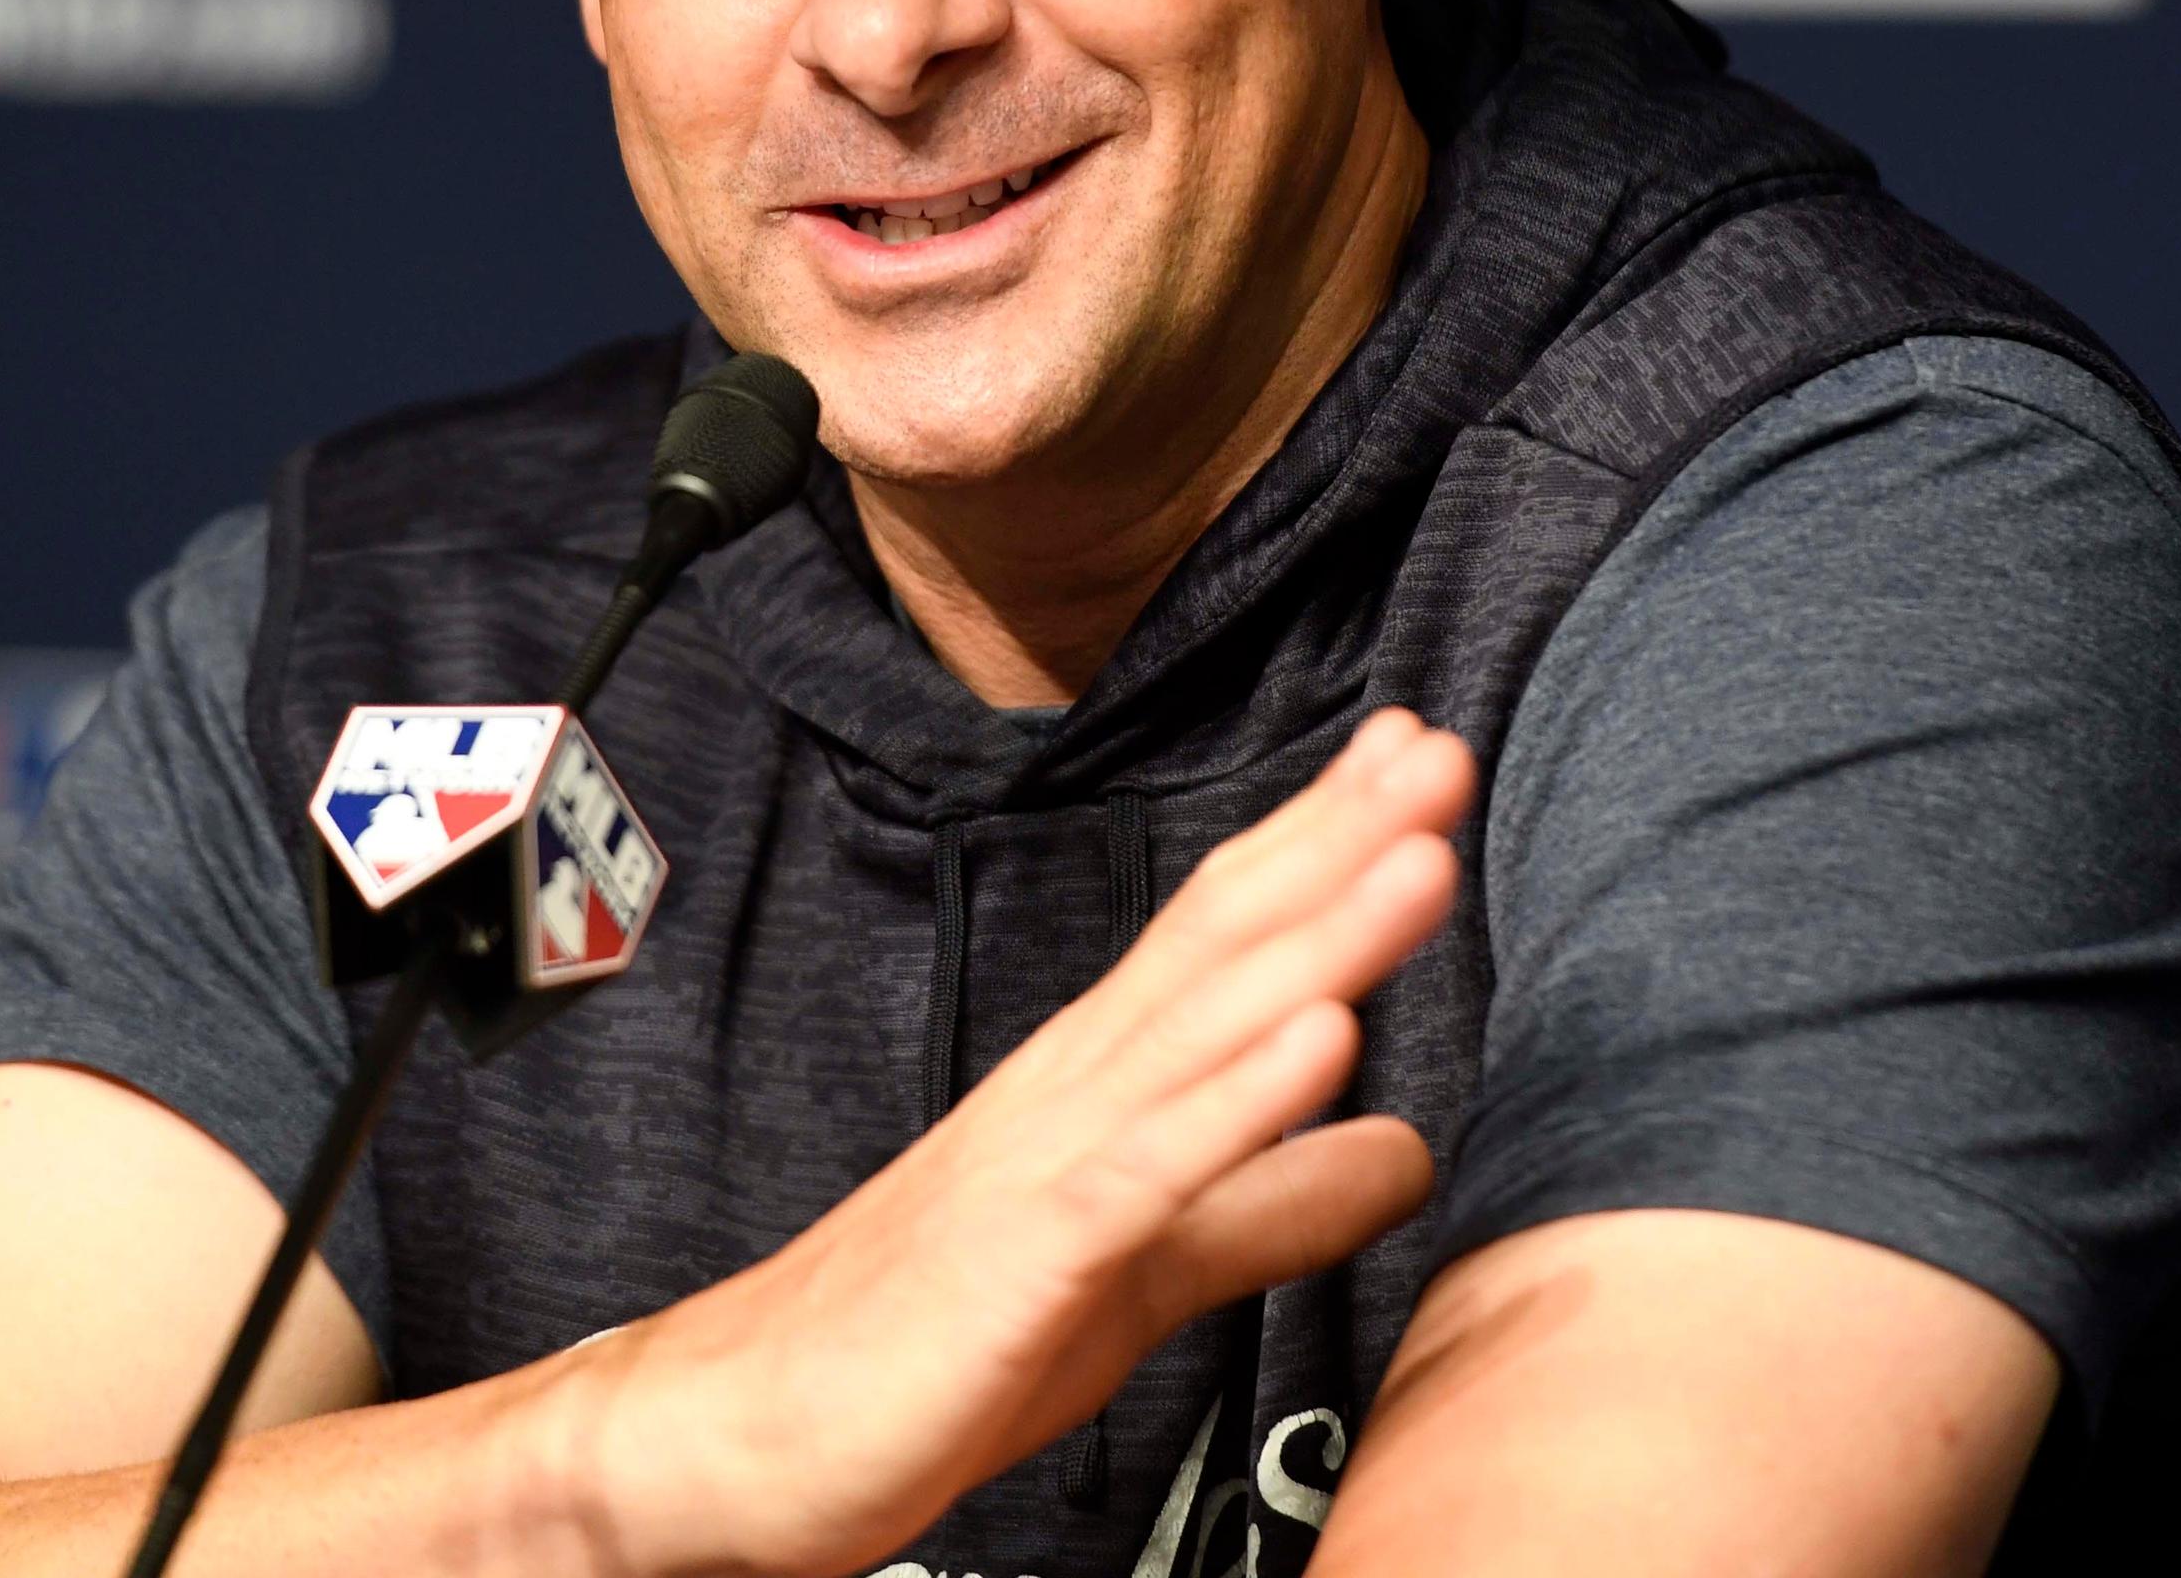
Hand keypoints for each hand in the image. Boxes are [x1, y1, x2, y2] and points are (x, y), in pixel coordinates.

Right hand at [542, 705, 1472, 1577]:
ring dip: (1318, 935)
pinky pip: (1147, 1167)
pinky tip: (1320, 1039)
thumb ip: (1268, 1203)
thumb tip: (1405, 1149)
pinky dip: (1238, 1099)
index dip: (1321, 842)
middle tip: (1438, 748)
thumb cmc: (932, 1344)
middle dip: (1336, 841)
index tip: (1412, 755)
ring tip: (1418, 854)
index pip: (1220, 933)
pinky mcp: (1025, 1254)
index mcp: (1093, 1085)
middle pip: (1219, 941)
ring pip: (1201, 1027)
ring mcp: (1043, 1161)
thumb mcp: (1144, 1270)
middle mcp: (1069, 1092)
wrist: (741, 1431)